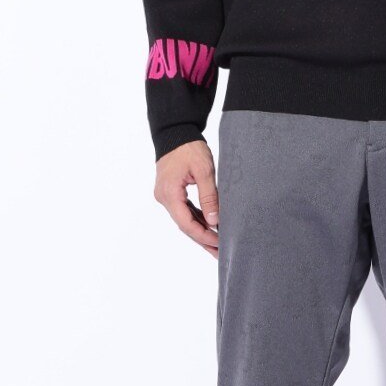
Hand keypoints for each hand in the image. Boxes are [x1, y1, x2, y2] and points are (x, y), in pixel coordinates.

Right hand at [153, 139, 219, 257]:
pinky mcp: (171, 193)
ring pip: (184, 220)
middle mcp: (164, 198)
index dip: (204, 236)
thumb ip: (209, 196)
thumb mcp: (204, 170)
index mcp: (169, 194)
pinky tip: (209, 228)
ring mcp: (166, 196)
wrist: (175, 131)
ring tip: (218, 246)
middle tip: (221, 254)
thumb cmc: (189, 148)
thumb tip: (214, 221)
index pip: (186, 223)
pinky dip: (197, 220)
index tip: (220, 243)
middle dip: (203, 240)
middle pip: (185, 225)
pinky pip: (184, 211)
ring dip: (201, 232)